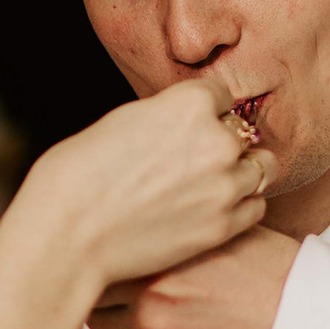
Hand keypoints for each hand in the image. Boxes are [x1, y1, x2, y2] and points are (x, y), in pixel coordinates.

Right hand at [0, 80, 273, 303]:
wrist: (69, 234)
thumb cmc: (79, 175)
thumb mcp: (124, 120)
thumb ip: (168, 115)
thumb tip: (188, 120)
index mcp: (190, 103)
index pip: (221, 95)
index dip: (204, 111)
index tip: (188, 127)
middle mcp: (216, 140)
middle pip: (243, 131)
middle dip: (223, 141)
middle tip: (195, 160)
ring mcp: (224, 186)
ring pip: (260, 168)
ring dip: (239, 172)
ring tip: (209, 184)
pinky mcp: (223, 226)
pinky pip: (255, 207)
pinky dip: (241, 205)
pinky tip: (214, 207)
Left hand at [88, 226, 298, 328]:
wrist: (306, 328)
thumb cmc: (276, 276)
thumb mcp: (231, 231)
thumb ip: (184, 227)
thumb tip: (151, 218)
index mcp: (166, 251)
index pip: (104, 248)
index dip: (107, 252)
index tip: (113, 254)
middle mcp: (151, 291)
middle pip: (97, 288)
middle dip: (107, 285)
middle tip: (127, 284)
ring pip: (105, 325)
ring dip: (121, 318)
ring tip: (154, 311)